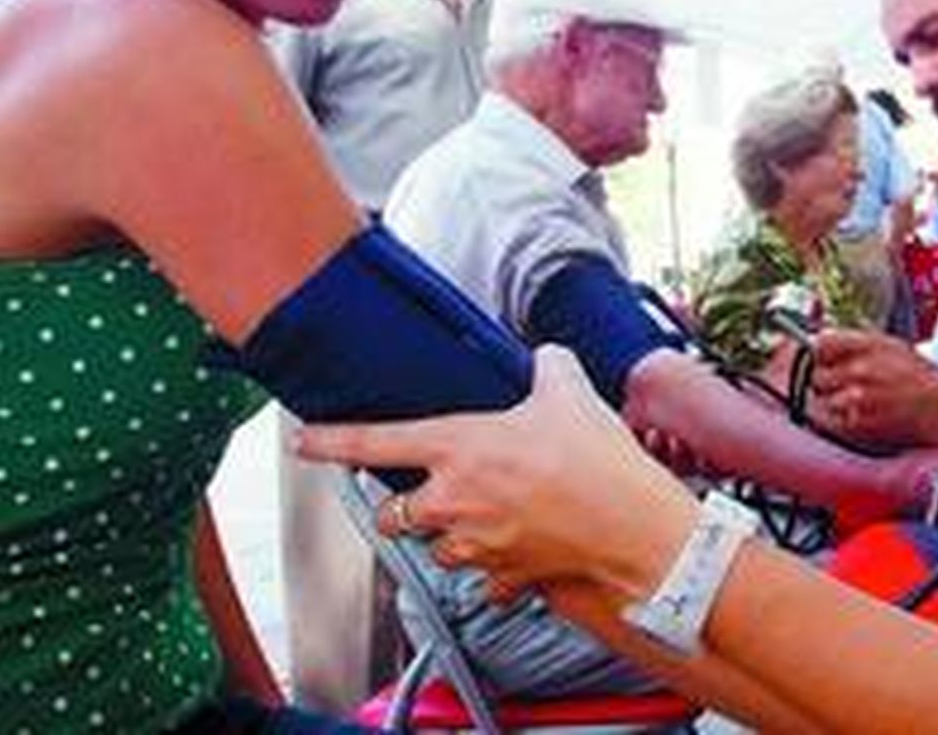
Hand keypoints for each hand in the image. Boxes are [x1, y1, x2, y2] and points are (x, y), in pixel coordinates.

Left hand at [296, 346, 698, 603]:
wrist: (632, 528)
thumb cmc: (599, 464)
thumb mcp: (571, 392)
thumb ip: (547, 366)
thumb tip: (545, 357)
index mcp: (459, 448)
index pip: (374, 442)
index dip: (331, 441)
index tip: (305, 442)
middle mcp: (454, 501)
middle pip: (394, 514)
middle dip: (404, 507)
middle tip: (430, 494)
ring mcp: (476, 545)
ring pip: (436, 549)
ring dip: (450, 537)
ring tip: (486, 519)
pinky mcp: (503, 577)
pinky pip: (484, 580)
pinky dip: (494, 570)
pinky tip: (518, 550)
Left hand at [809, 329, 937, 447]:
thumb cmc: (918, 377)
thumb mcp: (890, 345)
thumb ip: (854, 343)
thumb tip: (818, 343)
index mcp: (868, 344)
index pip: (821, 343)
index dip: (819, 354)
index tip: (824, 360)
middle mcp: (861, 368)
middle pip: (817, 374)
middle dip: (826, 381)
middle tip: (843, 386)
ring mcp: (858, 398)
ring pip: (821, 401)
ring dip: (832, 403)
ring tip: (856, 404)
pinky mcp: (858, 424)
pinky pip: (831, 421)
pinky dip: (839, 421)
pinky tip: (859, 416)